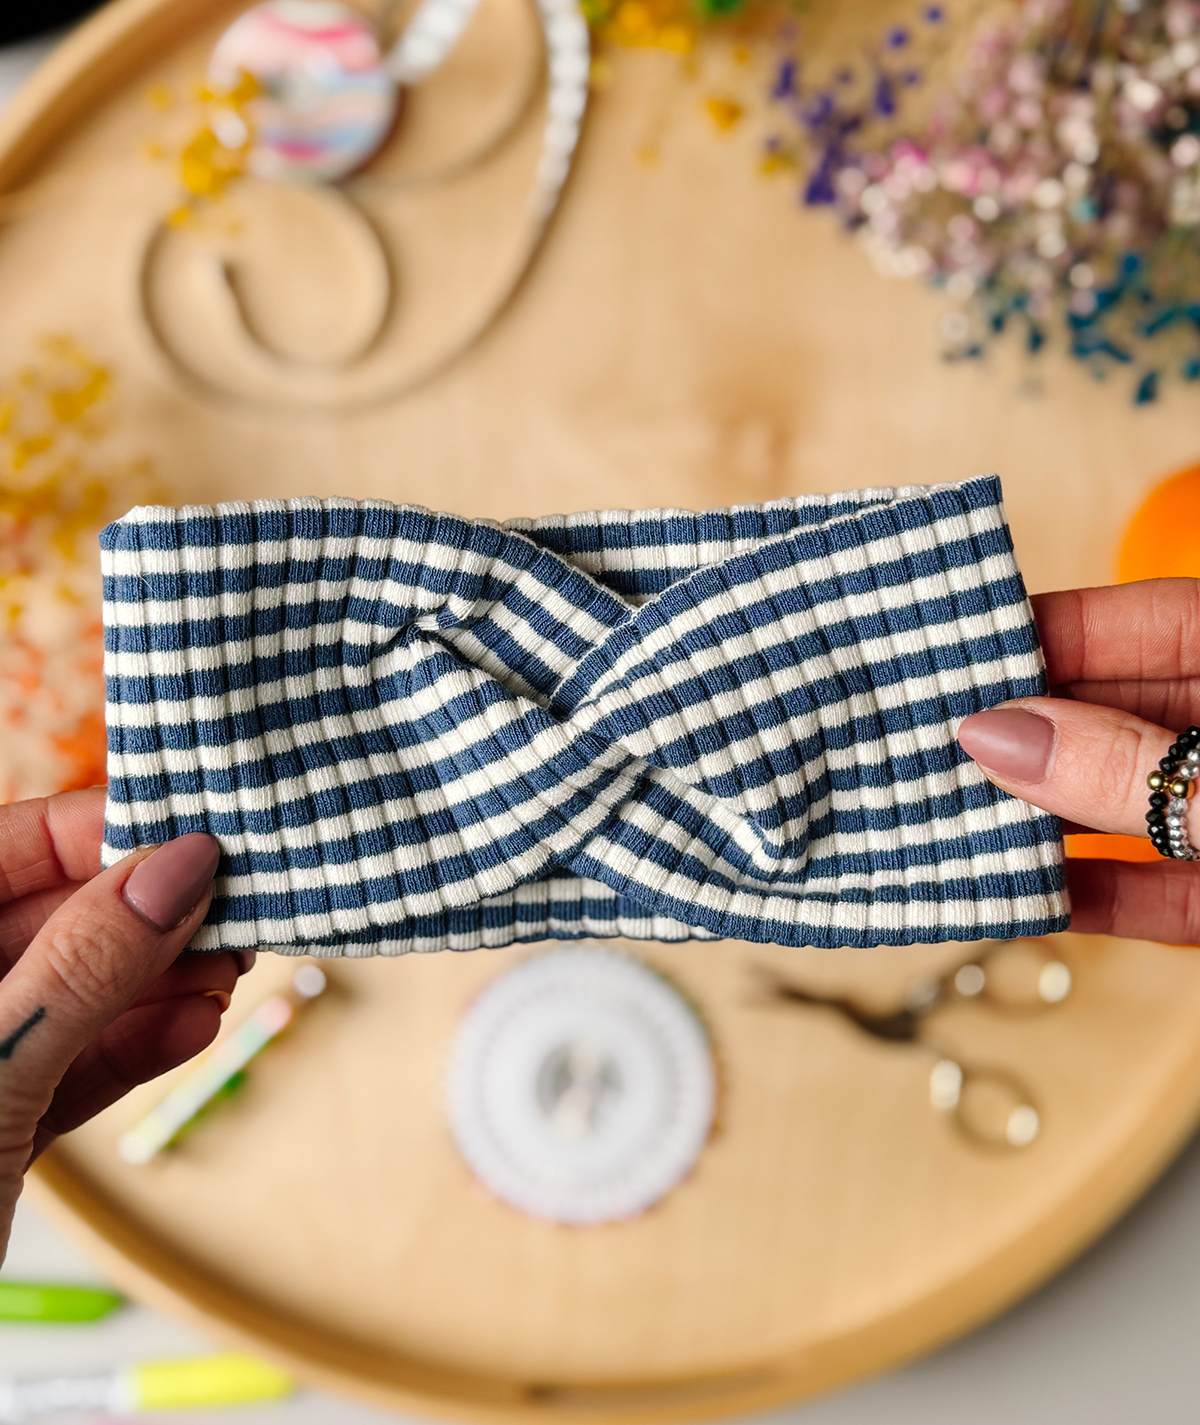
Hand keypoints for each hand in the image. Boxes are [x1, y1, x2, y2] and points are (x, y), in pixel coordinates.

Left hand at [0, 788, 250, 1264]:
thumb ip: (85, 964)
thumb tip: (178, 867)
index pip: (13, 847)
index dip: (106, 835)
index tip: (201, 836)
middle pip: (53, 920)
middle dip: (150, 915)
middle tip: (238, 909)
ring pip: (74, 995)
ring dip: (160, 982)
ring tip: (231, 968)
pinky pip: (73, 1067)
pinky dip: (136, 1048)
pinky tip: (195, 1025)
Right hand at [957, 578, 1199, 945]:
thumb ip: (1132, 770)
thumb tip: (998, 738)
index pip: (1148, 623)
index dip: (1049, 632)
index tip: (953, 648)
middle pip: (1117, 718)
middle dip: (1023, 735)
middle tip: (918, 741)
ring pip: (1123, 809)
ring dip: (1038, 821)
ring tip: (938, 818)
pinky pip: (1152, 891)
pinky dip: (1089, 897)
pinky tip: (1013, 896)